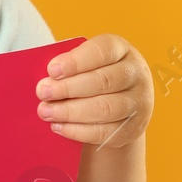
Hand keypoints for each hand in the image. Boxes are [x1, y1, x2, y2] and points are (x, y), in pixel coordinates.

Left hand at [35, 33, 152, 148]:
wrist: (116, 107)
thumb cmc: (90, 77)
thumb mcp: (82, 64)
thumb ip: (66, 68)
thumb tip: (45, 81)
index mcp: (121, 50)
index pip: (103, 51)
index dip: (76, 61)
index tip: (52, 70)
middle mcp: (136, 74)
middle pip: (103, 81)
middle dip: (68, 88)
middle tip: (42, 93)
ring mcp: (139, 102)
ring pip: (105, 108)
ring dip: (71, 112)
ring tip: (46, 112)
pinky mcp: (134, 128)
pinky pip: (106, 132)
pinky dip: (79, 131)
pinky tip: (59, 126)